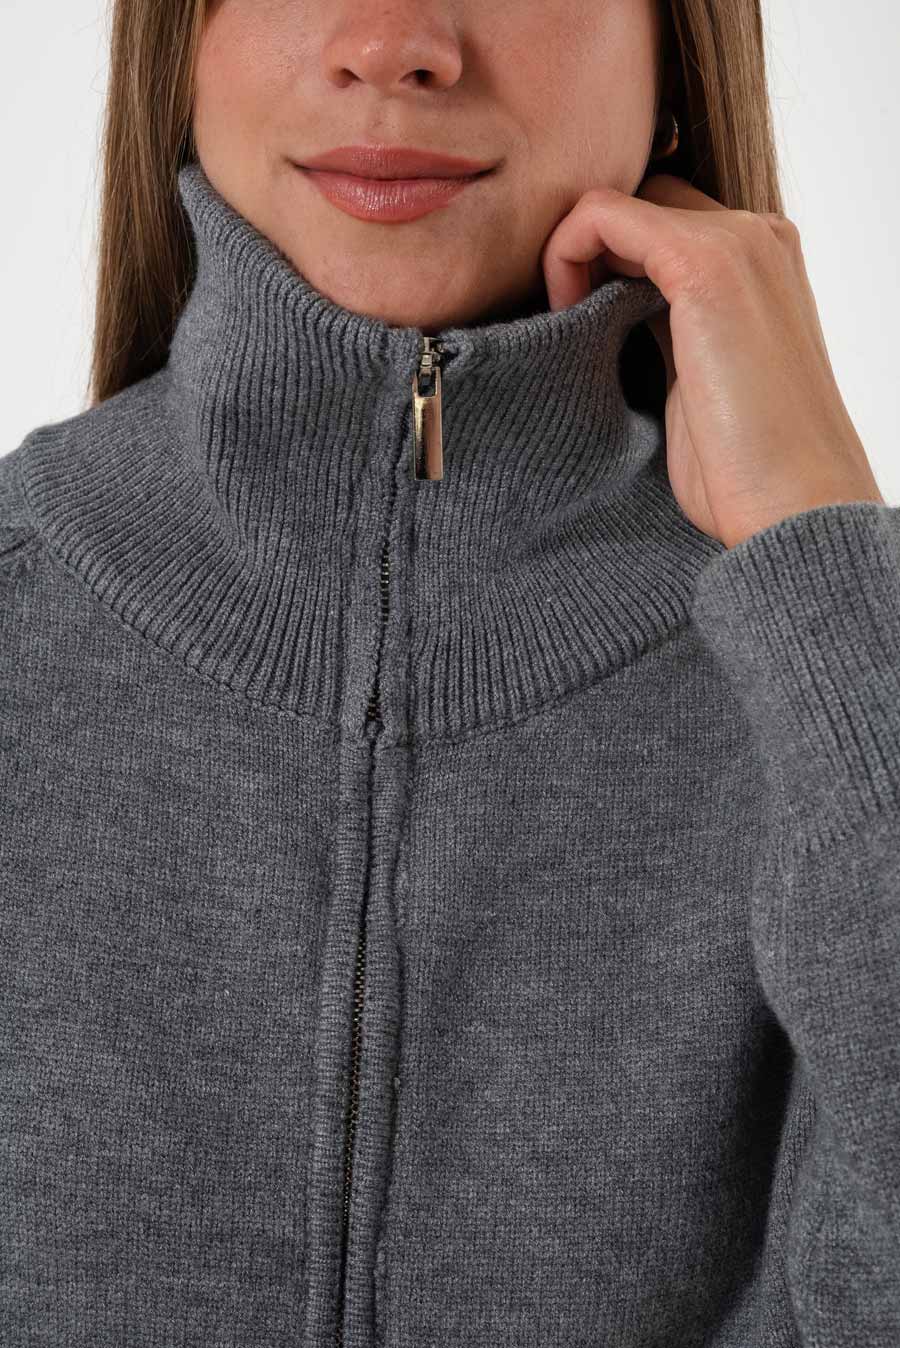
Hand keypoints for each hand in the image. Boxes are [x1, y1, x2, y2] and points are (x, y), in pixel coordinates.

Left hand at [539, 174, 884, 549]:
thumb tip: (604, 308)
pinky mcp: (705, 264)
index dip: (606, 259)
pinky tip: (567, 315)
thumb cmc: (746, 467)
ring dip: (569, 254)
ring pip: (614, 201)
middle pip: (636, 201)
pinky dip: (565, 255)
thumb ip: (665, 326)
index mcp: (762, 262)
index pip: (661, 218)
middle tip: (564, 320)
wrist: (794, 503)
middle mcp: (756, 236)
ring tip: (564, 322)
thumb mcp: (699, 377)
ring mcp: (736, 242)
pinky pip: (601, 215)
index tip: (578, 321)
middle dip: (586, 251)